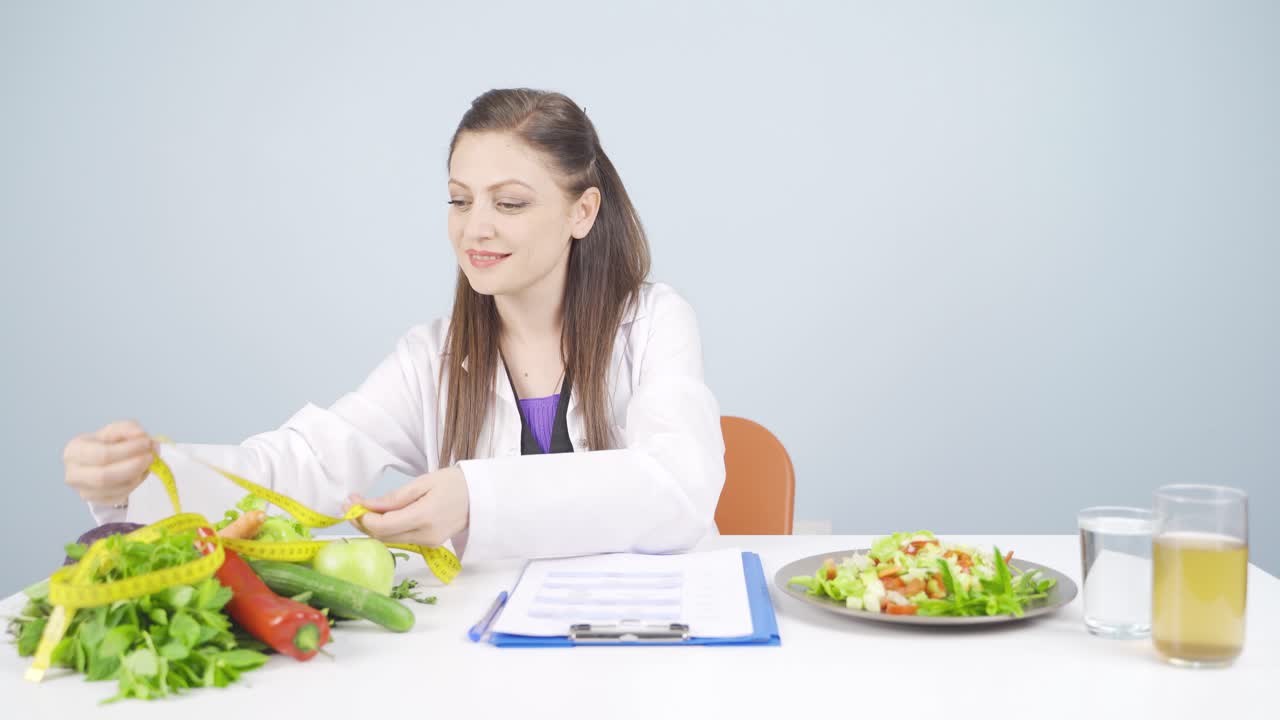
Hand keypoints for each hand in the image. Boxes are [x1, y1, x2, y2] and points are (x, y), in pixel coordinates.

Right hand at [63, 420, 157, 504]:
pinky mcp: (98, 501)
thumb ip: (128, 428)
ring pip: (115, 489)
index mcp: (74, 451)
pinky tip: (140, 473)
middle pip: (105, 476)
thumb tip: (141, 435)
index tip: (147, 442)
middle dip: (133, 466)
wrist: (101, 461)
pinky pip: (120, 496)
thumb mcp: (115, 430)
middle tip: (150, 456)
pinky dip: (135, 484)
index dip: (128, 449)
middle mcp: (74, 473)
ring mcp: (84, 491)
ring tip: (147, 463)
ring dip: (137, 475)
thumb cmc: (107, 443)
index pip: (102, 454)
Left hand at [344, 466, 468, 546]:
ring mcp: (428, 542)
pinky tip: (382, 516)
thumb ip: (394, 497)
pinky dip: (387, 529)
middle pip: (382, 536)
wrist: (481, 497)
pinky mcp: (430, 544)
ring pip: (389, 540)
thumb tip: (367, 506)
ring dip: (373, 526)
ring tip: (363, 507)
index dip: (363, 517)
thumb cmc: (455, 483)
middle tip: (352, 504)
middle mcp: (425, 535)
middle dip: (363, 522)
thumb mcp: (423, 482)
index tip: (352, 502)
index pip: (382, 526)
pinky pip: (401, 538)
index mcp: (424, 517)